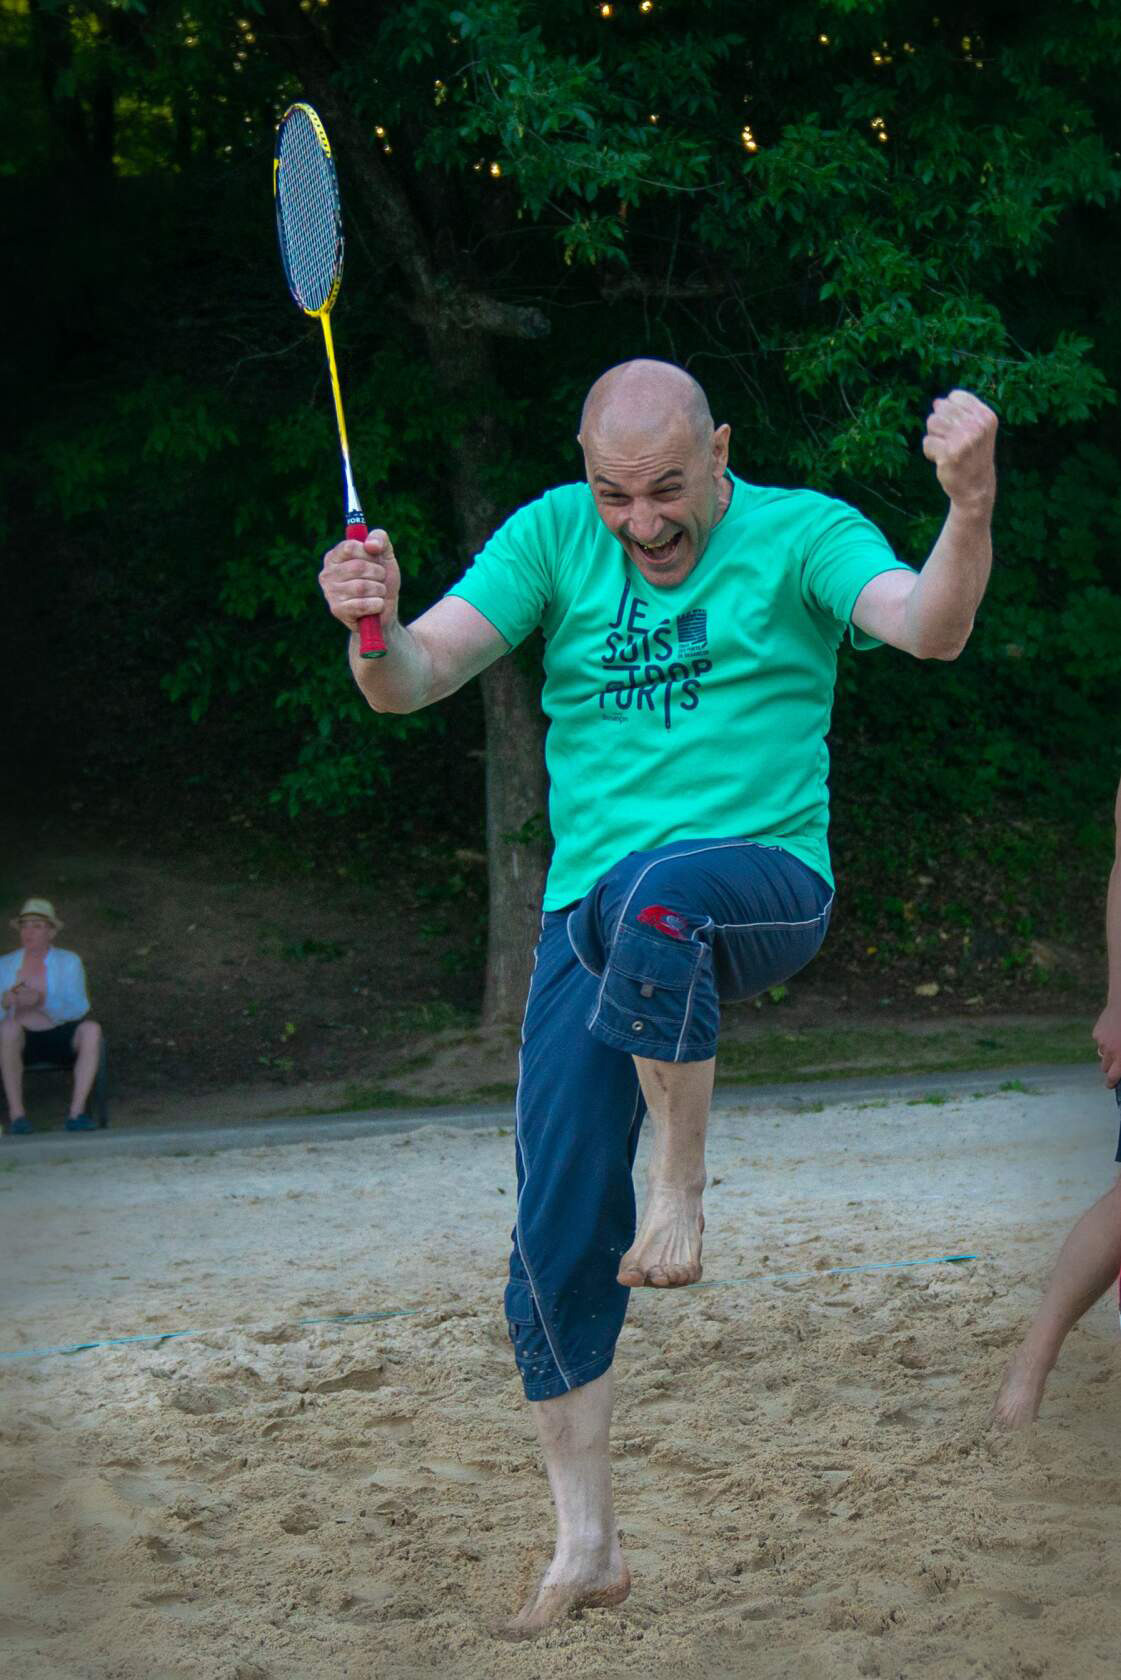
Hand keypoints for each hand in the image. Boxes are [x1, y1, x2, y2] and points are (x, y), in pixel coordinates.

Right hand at [318, 530, 400, 634]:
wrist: (385, 611)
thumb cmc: (381, 580)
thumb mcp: (385, 555)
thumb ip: (380, 538)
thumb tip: (370, 545)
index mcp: (334, 556)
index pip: (350, 547)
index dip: (369, 553)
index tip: (376, 559)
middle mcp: (327, 573)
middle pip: (358, 567)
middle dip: (378, 573)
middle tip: (380, 579)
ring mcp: (329, 592)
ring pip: (362, 587)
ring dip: (379, 590)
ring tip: (378, 593)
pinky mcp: (337, 610)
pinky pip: (363, 604)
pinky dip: (377, 605)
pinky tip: (376, 606)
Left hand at [922, 389, 997, 510]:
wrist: (976, 488)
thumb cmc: (972, 455)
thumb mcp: (976, 429)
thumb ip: (959, 412)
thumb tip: (936, 402)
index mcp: (986, 416)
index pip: (955, 396)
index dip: (949, 411)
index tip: (959, 427)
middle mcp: (977, 426)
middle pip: (941, 408)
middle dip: (940, 424)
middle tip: (951, 441)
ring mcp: (964, 439)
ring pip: (932, 422)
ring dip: (934, 437)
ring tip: (946, 449)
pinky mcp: (950, 454)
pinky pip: (927, 442)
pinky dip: (930, 452)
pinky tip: (942, 460)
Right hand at [1092, 1002, 1120, 1086]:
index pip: (1112, 1077)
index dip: (1110, 1083)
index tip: (1110, 1085)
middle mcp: (1110, 1052)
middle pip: (1104, 1067)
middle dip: (1109, 1067)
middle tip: (1116, 1062)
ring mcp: (1101, 1042)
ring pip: (1102, 1053)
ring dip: (1108, 1052)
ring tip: (1117, 1042)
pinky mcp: (1097, 1032)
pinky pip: (1099, 1040)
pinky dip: (1105, 1039)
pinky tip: (1113, 1030)